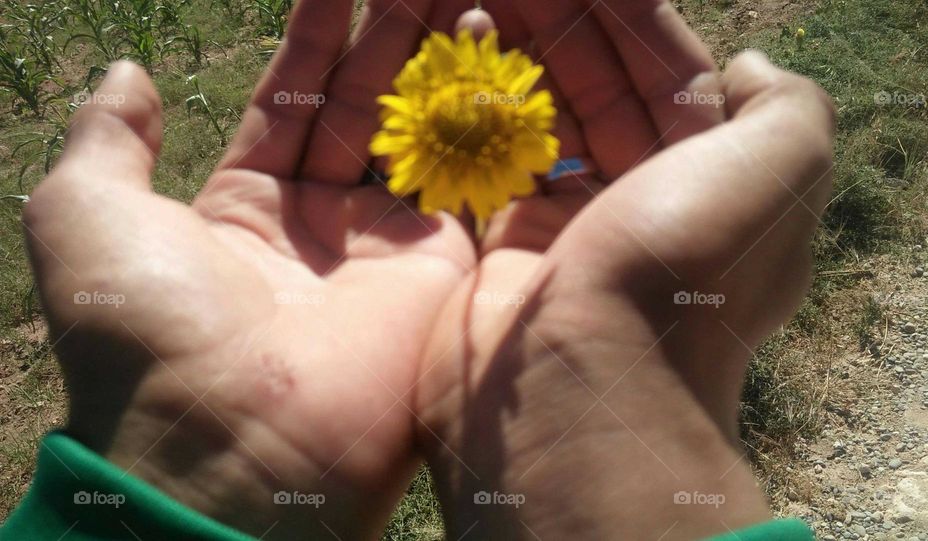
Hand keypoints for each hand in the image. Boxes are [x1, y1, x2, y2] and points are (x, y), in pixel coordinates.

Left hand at [23, 1, 478, 538]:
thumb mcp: (86, 213)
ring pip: (418, 139)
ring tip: (464, 4)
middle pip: (361, 113)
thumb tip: (127, 72)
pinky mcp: (438, 270)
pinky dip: (480, 125)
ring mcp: (383, 249)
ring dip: (438, 71)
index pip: (290, 104)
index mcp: (243, 210)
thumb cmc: (149, 324)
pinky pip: (464, 185)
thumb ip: (109, 138)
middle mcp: (319, 227)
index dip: (313, 42)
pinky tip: (491, 65)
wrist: (231, 436)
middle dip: (386, 43)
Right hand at [415, 2, 834, 538]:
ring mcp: (570, 227)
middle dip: (562, 30)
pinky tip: (453, 68)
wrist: (581, 386)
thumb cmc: (682, 268)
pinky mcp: (507, 249)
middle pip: (600, 92)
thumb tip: (747, 67)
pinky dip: (474, 118)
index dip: (632, 19)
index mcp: (709, 181)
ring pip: (541, 124)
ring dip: (515, 64)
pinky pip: (491, 167)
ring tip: (479, 6)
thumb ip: (786, 105)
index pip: (671, 76)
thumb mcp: (778, 169)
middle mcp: (643, 203)